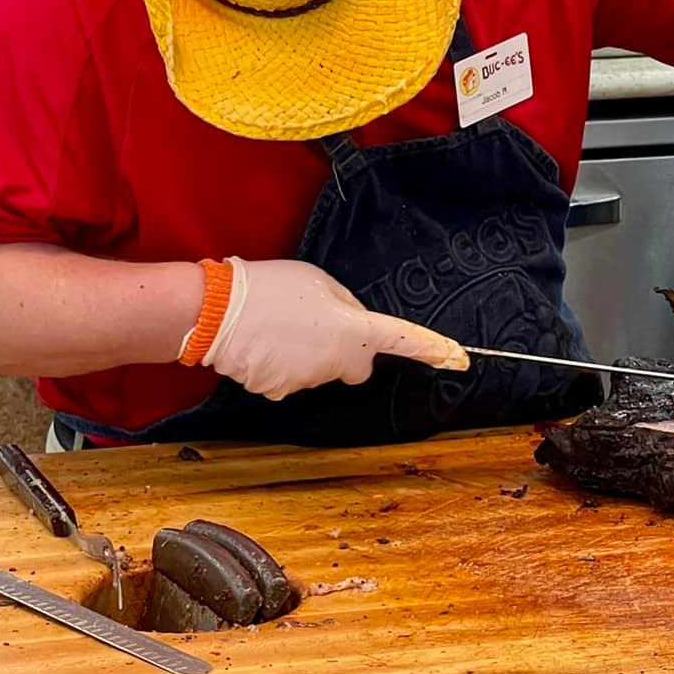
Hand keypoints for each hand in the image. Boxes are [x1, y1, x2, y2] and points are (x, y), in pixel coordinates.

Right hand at [202, 259, 469, 399]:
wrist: (216, 312)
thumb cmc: (269, 288)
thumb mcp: (318, 281)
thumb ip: (346, 305)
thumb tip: (352, 323)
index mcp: (352, 329)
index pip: (400, 340)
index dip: (430, 348)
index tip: (456, 356)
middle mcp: (337, 362)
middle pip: (356, 366)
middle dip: (347, 353)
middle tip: (317, 326)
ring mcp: (308, 380)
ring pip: (320, 372)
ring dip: (309, 355)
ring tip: (280, 327)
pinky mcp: (279, 392)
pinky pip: (291, 380)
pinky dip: (282, 366)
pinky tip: (264, 344)